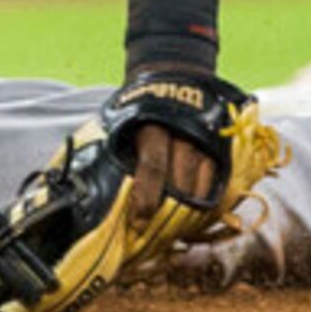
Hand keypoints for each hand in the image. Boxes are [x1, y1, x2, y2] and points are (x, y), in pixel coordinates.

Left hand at [114, 69, 232, 229]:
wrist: (175, 77)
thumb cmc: (141, 108)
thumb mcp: (122, 121)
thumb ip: (114, 151)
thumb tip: (87, 188)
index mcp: (152, 124)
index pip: (152, 166)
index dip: (146, 198)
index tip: (138, 223)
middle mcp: (183, 131)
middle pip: (181, 182)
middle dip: (169, 212)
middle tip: (156, 234)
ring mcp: (207, 138)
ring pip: (203, 185)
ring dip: (190, 211)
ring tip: (176, 228)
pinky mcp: (223, 145)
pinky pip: (220, 181)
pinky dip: (210, 202)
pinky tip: (198, 215)